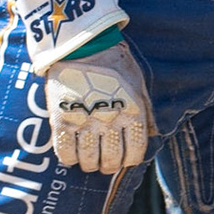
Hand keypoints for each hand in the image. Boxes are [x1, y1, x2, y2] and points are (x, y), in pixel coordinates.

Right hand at [47, 42, 152, 174]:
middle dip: (110, 166)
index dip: (131, 160)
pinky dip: (69, 159)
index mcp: (132, 111)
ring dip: (91, 165)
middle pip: (111, 159)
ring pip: (88, 160)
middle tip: (107, 165)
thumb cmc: (115, 65)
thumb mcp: (138, 85)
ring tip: (91, 162)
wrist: (82, 47)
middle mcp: (110, 120)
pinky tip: (73, 156)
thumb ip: (145, 112)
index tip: (127, 160)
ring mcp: (84, 121)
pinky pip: (64, 152)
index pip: (136, 150)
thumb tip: (152, 134)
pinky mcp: (61, 120)